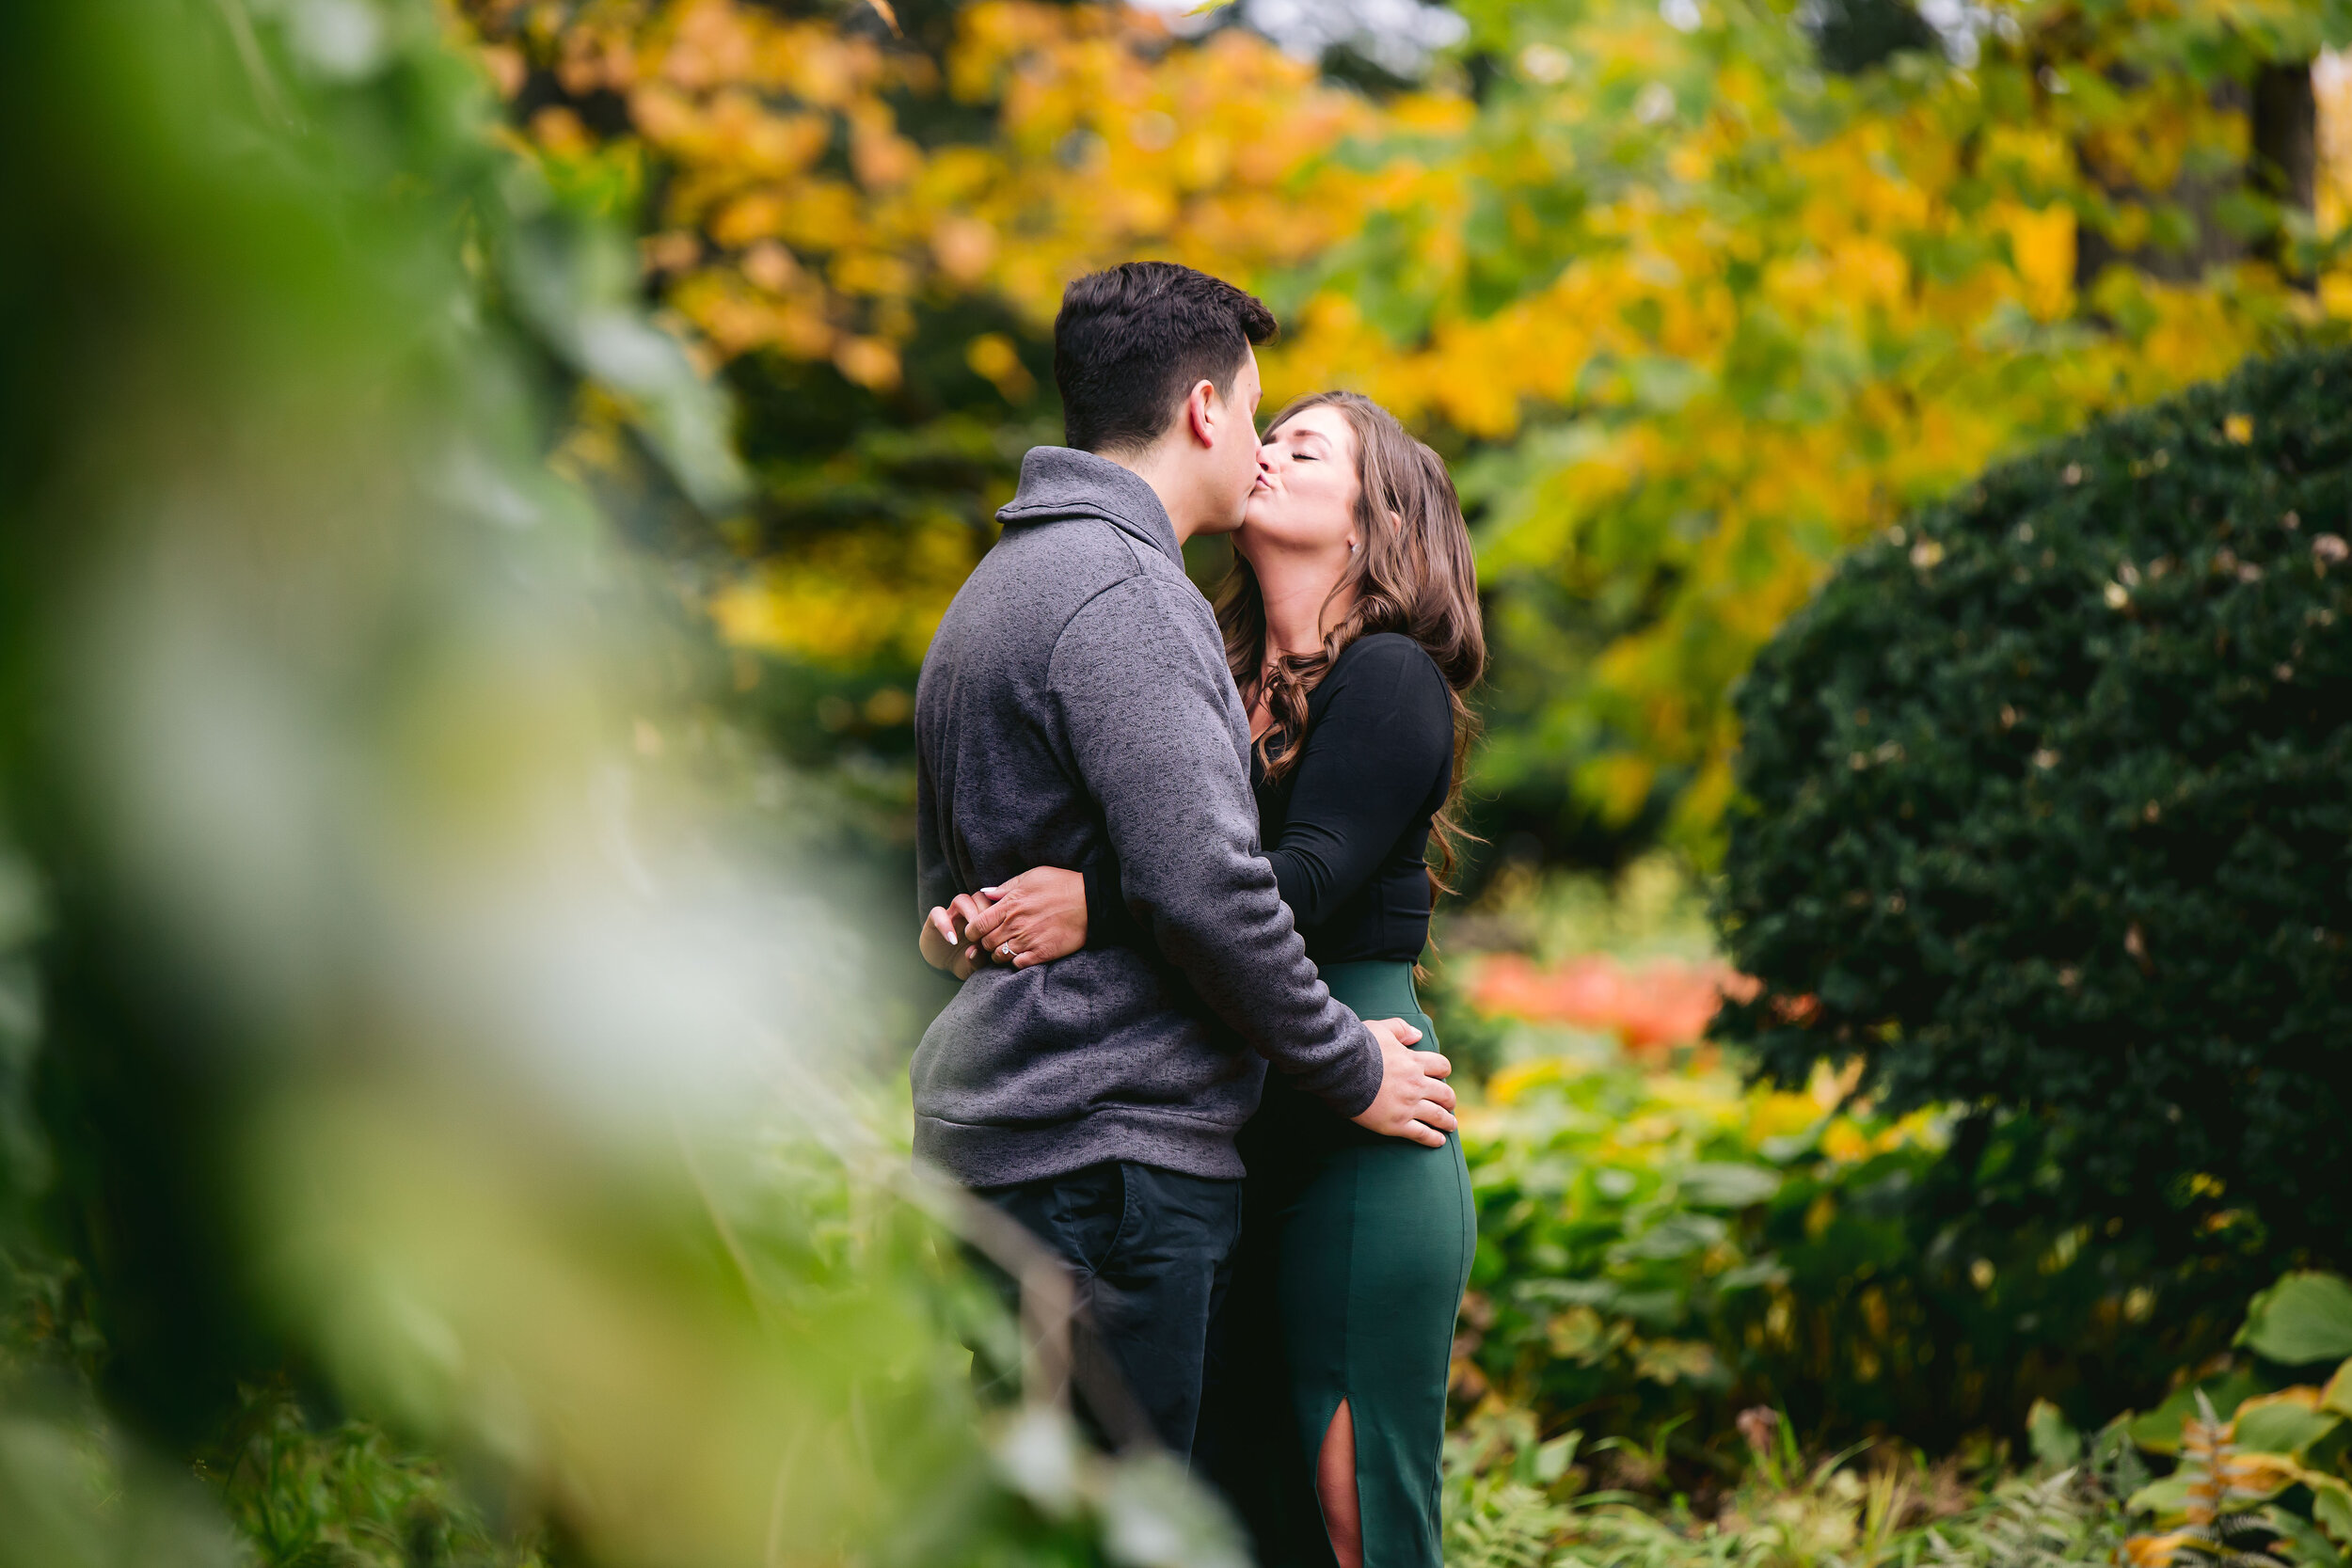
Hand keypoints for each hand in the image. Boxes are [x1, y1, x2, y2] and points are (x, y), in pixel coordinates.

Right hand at [918, 891, 995, 979]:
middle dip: (985, 909)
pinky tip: (951, 940)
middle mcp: (969, 912)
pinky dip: (944, 924)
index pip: (994, 904)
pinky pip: (937, 913)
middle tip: (989, 928)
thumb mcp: (976, 965)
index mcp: (985, 919)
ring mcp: (952, 914)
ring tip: (972, 933)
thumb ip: (979, 961)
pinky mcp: (934, 919)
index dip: (999, 911)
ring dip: (968, 912)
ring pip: (961, 899)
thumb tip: (975, 951)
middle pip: (980, 897)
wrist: (944, 966)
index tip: (1003, 927)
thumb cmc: (966, 962)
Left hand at [964, 867, 1087, 969]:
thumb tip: (986, 893)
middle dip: (985, 943)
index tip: (977, 931)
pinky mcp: (1042, 953)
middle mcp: (1015, 925)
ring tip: (1008, 947)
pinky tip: (1022, 955)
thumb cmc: (1061, 885)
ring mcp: (1028, 940)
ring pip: (999, 956)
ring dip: (999, 954)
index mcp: (1010, 905)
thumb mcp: (1032, 876)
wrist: (1090, 902)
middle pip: (986, 943)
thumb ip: (1006, 887)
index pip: (977, 925)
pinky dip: (1016, 962)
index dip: (972, 931)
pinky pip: (1018, 965)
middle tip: (993, 940)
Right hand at [1348, 1019, 1455, 1147]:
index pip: (1441, 1066)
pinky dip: (1433, 1139)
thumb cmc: (1359, 1048)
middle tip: (1449, 1104)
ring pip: (1437, 1116)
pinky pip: (1421, 1133)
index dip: (1444, 1071)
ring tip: (1450, 1126)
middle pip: (1444, 1094)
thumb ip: (1401, 1028)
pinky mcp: (1397, 1123)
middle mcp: (1416, 1085)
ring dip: (1447, 1121)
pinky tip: (1439, 1141)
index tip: (1443, 1076)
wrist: (1343, 1070)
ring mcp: (1408, 1106)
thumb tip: (1418, 1033)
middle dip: (1449, 1100)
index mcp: (1414, 1062)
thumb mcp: (1381, 1029)